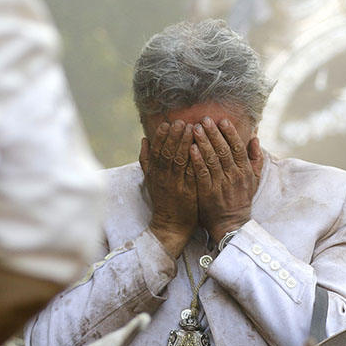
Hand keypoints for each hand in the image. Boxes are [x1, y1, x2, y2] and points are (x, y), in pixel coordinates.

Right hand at [139, 120, 196, 257]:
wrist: (171, 224)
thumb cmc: (163, 199)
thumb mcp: (150, 179)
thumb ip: (147, 160)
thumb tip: (144, 139)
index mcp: (154, 173)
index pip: (156, 150)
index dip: (161, 136)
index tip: (167, 123)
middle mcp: (163, 177)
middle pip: (167, 153)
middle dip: (174, 136)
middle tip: (181, 122)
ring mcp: (176, 184)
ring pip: (179, 160)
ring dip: (185, 143)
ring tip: (192, 129)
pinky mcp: (188, 192)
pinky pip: (191, 173)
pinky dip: (195, 160)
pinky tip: (200, 149)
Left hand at [190, 117, 261, 242]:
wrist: (231, 223)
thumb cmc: (241, 199)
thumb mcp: (254, 179)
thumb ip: (256, 158)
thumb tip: (255, 137)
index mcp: (245, 171)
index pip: (238, 148)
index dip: (230, 133)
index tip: (222, 121)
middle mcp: (234, 175)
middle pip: (224, 150)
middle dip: (214, 133)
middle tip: (204, 120)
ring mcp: (221, 183)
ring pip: (212, 159)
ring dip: (203, 143)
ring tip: (194, 129)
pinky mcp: (208, 191)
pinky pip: (202, 173)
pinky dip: (197, 160)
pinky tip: (190, 149)